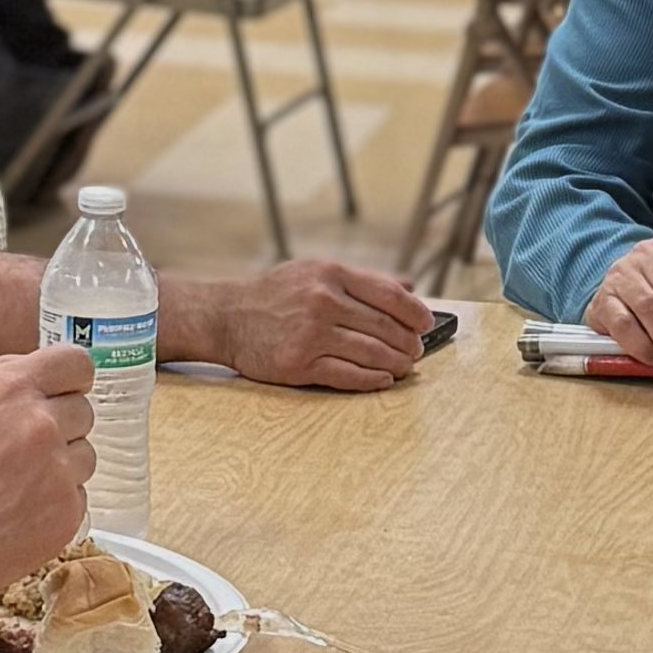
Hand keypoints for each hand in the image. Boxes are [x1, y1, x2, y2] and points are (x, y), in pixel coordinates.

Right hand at [0, 346, 94, 613]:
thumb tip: (30, 370)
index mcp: (13, 388)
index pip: (75, 364)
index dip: (70, 379)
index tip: (62, 392)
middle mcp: (43, 426)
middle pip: (83, 411)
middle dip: (60, 424)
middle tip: (24, 448)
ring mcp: (58, 474)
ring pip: (84, 456)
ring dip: (60, 465)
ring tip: (16, 483)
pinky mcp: (64, 517)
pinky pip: (77, 497)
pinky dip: (54, 503)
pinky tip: (17, 511)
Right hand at [219, 258, 431, 390]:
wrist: (226, 317)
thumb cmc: (274, 295)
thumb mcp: (314, 272)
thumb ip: (361, 280)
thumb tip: (407, 286)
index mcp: (330, 274)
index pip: (388, 294)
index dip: (415, 312)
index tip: (426, 323)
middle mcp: (322, 301)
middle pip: (383, 326)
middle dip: (408, 342)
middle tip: (417, 351)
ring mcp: (310, 334)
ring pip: (370, 353)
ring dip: (395, 363)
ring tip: (404, 367)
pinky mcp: (298, 364)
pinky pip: (346, 375)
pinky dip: (371, 380)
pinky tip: (383, 380)